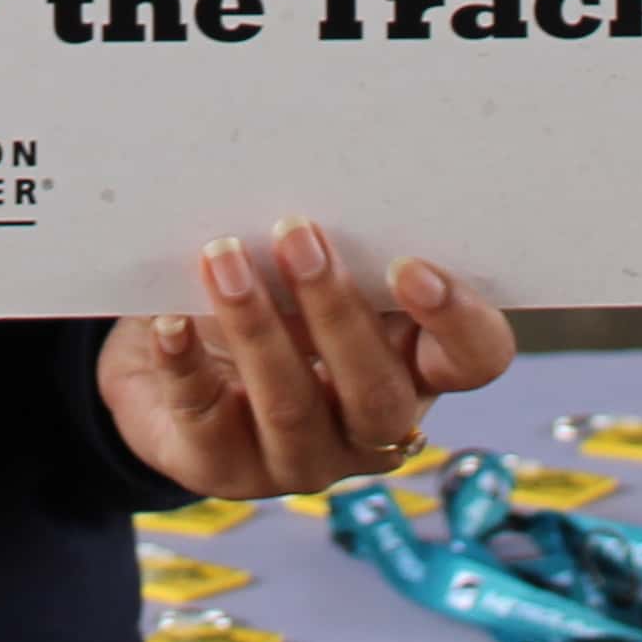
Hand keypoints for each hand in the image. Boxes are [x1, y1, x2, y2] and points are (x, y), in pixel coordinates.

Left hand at [96, 217, 514, 500]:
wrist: (168, 367)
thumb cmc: (265, 299)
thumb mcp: (307, 273)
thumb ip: (334, 243)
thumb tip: (321, 175)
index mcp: (414, 369)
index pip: (473, 360)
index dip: (458, 322)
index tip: (409, 265)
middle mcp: (369, 428)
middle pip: (378, 391)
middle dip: (336, 310)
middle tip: (296, 233)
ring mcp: (298, 459)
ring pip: (290, 405)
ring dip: (257, 325)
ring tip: (222, 257)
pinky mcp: (222, 467)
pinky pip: (205, 418)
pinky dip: (187, 364)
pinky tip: (168, 323)